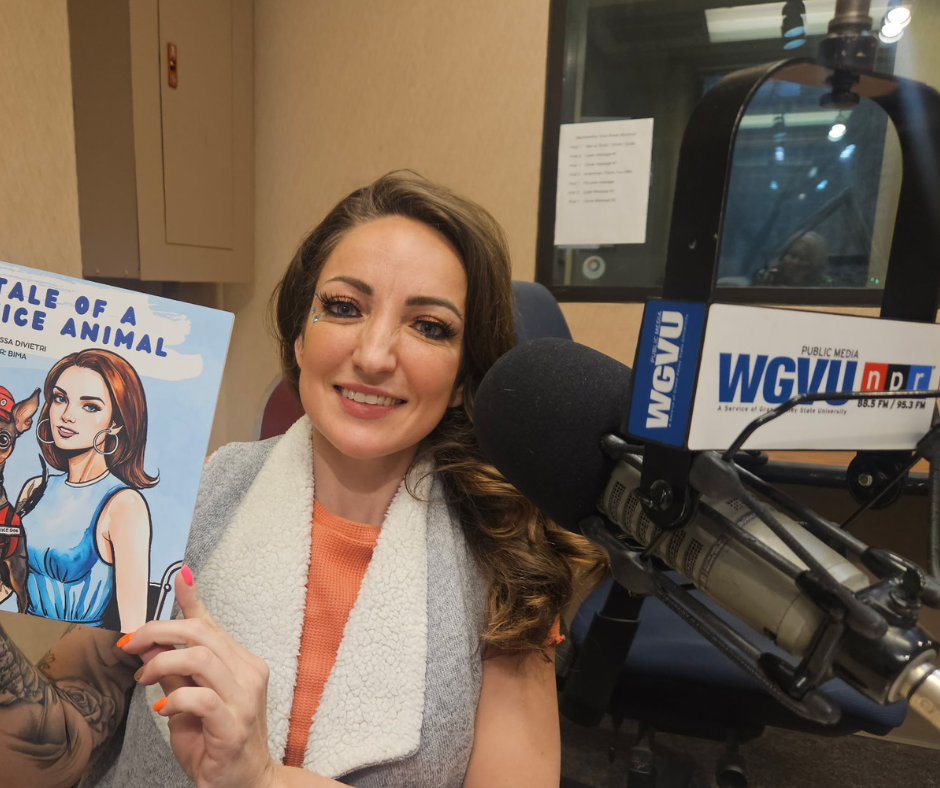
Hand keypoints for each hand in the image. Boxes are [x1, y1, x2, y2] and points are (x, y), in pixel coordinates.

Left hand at [120, 567, 278, 787]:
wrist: (243, 783)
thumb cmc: (215, 742)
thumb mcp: (188, 701)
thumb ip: (173, 672)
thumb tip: (149, 642)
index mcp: (240, 662)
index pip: (212, 623)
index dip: (192, 600)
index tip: (178, 577)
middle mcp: (248, 672)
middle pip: (201, 634)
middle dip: (158, 632)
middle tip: (129, 644)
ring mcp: (245, 697)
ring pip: (201, 658)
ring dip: (162, 663)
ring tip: (143, 678)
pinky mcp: (235, 724)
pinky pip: (202, 698)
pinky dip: (176, 698)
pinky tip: (162, 709)